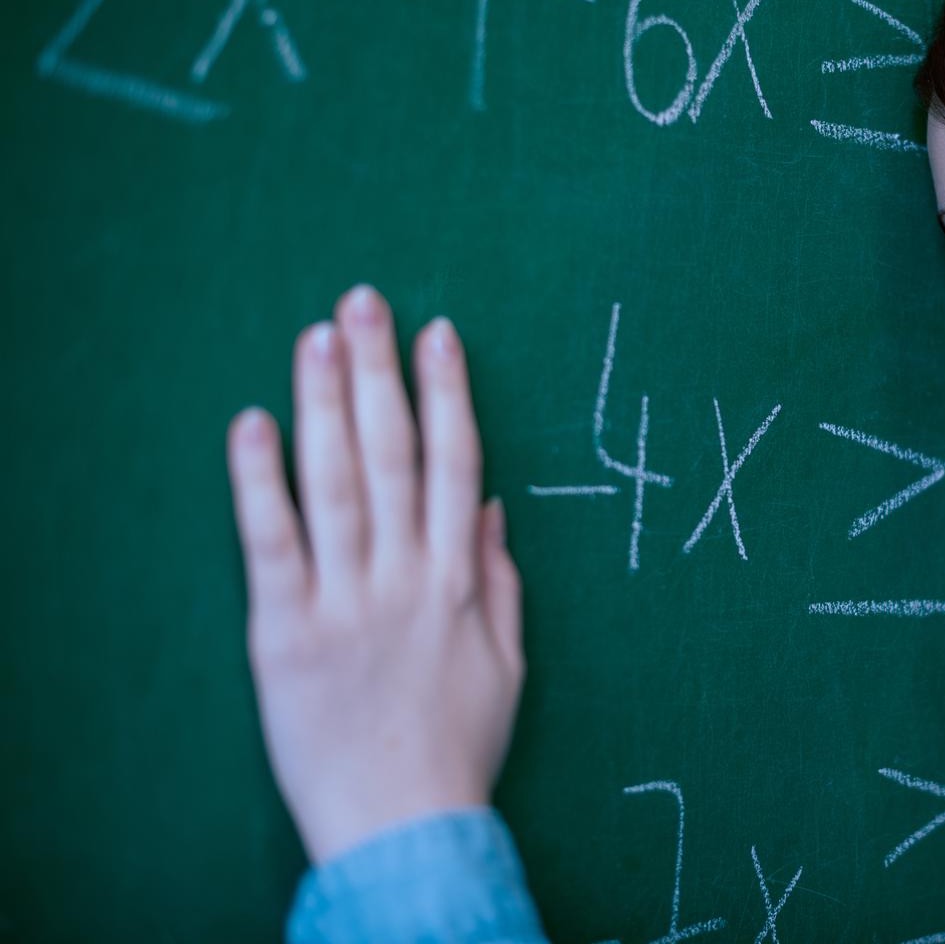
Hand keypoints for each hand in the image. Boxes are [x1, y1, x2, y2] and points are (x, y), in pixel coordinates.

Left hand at [225, 284, 523, 864]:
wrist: (403, 826)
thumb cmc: (459, 746)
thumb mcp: (508, 664)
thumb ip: (502, 581)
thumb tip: (492, 507)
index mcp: (460, 581)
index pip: (458, 465)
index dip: (448, 393)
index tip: (437, 334)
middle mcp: (404, 576)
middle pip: (394, 454)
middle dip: (380, 371)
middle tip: (365, 301)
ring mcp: (343, 600)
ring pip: (335, 481)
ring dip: (326, 403)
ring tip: (317, 336)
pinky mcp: (284, 631)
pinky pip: (272, 543)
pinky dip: (259, 480)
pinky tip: (253, 424)